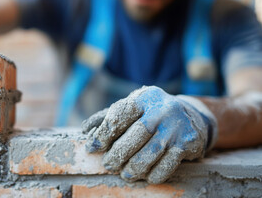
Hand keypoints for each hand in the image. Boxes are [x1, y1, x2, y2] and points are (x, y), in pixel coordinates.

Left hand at [82, 86, 217, 183]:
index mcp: (144, 98)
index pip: (119, 115)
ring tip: (124, 174)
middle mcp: (162, 110)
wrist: (190, 116)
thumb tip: (86, 130)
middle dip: (118, 154)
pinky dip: (153, 174)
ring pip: (150, 153)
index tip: (92, 148)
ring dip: (134, 168)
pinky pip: (167, 165)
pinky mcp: (187, 143)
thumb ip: (108, 117)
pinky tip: (145, 177)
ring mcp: (176, 127)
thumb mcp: (132, 108)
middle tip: (108, 164)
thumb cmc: (150, 114)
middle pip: (135, 136)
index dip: (103, 134)